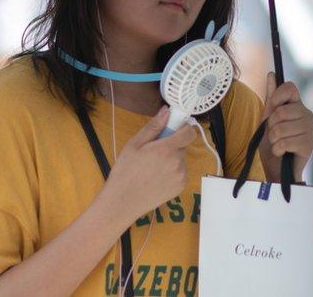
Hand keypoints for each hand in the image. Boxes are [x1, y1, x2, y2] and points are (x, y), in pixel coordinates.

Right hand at [101, 107, 195, 221]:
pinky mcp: (180, 187)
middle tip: (153, 151)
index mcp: (167, 150)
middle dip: (172, 144)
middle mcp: (178, 163)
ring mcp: (181, 176)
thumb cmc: (125, 170)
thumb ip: (153, 127)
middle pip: (183, 145)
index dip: (183, 128)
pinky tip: (156, 177)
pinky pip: (180, 172)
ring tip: (152, 167)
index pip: (189, 132)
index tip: (172, 129)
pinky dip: (172, 171)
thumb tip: (167, 110)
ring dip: (172, 159)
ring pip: (181, 159)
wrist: (123, 201)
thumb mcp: (134, 144)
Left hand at [259, 72, 312, 182]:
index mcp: (296, 105)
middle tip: (274, 133)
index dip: (278, 95)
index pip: (290, 87)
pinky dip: (278, 149)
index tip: (272, 106)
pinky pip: (285, 142)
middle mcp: (306, 114)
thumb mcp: (267, 119)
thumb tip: (272, 74)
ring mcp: (310, 130)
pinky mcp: (309, 145)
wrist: (276, 168)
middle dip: (271, 125)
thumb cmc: (272, 142)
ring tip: (278, 144)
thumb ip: (271, 98)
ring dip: (273, 139)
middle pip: (282, 110)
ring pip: (281, 128)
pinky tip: (282, 152)